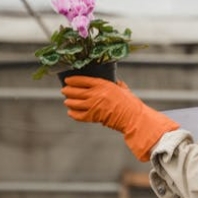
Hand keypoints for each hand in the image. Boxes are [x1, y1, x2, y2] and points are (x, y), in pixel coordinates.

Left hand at [61, 76, 179, 161]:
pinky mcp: (93, 117)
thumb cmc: (130, 102)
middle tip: (64, 90)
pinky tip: (71, 112)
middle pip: (76, 91)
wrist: (133, 117)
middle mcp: (96, 94)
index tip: (67, 80)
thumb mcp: (123, 88)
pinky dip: (73, 114)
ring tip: (67, 101)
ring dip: (69, 102)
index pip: (82, 80)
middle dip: (68, 91)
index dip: (73, 80)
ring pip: (74, 103)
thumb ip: (116, 84)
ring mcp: (93, 106)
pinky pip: (78, 115)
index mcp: (102, 84)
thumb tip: (115, 80)